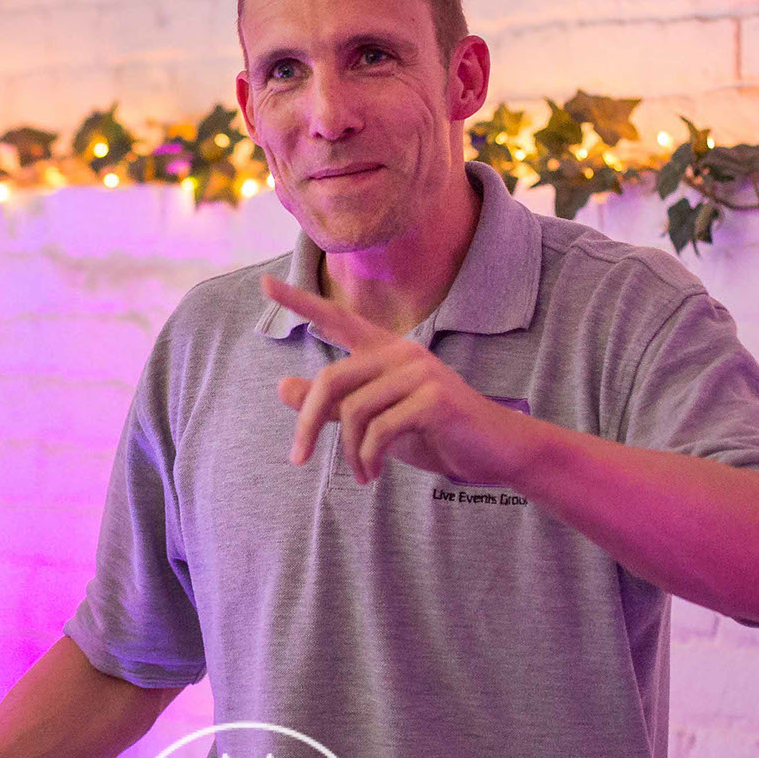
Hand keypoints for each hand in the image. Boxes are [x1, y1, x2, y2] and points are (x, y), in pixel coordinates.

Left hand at [261, 275, 541, 485]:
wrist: (492, 452)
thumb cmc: (434, 433)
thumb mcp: (375, 419)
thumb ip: (332, 404)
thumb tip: (281, 386)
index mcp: (386, 351)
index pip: (337, 319)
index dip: (301, 302)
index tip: (266, 283)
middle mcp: (401, 353)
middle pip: (330, 380)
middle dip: (307, 423)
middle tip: (297, 458)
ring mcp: (420, 373)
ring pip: (353, 412)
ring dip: (348, 453)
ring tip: (361, 473)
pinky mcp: (433, 400)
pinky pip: (378, 431)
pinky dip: (367, 459)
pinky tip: (373, 474)